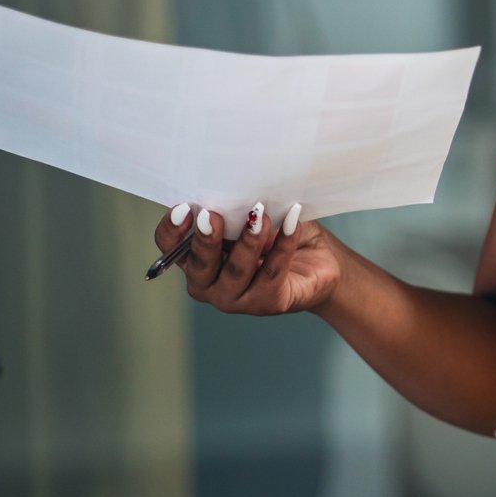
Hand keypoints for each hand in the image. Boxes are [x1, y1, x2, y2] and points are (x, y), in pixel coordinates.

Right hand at [151, 201, 340, 315]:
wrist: (324, 262)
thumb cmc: (281, 236)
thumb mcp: (258, 216)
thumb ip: (239, 210)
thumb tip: (235, 193)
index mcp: (198, 259)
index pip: (171, 248)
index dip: (171, 230)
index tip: (183, 208)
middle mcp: (210, 284)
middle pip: (199, 265)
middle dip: (205, 239)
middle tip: (213, 215)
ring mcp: (236, 298)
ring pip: (235, 271)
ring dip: (247, 241)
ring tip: (260, 215)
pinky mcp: (267, 303)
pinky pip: (272, 273)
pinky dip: (283, 245)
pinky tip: (292, 223)